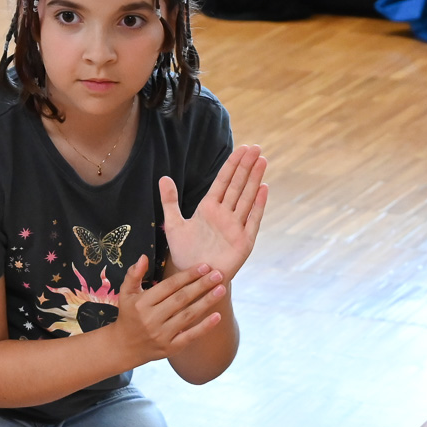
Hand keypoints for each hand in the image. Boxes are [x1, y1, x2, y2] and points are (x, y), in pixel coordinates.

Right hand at [113, 255, 224, 364]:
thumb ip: (133, 275)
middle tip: (218, 274)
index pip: (169, 286)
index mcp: (142, 303)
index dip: (187, 275)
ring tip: (221, 289)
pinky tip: (218, 316)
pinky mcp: (170, 348)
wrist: (125, 347)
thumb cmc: (129, 315)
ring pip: (188, 316)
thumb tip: (143, 257)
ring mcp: (161, 335)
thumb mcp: (125, 293)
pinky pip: (190, 336)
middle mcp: (152, 319)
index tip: (204, 266)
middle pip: (181, 299)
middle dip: (201, 286)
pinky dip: (204, 327)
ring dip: (206, 302)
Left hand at [161, 144, 268, 279]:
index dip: (232, 165)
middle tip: (256, 148)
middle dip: (246, 166)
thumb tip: (163, 177)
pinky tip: (263, 188)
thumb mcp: (173, 224)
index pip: (223, 181)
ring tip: (262, 161)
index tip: (242, 148)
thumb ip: (170, 201)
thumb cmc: (184, 253)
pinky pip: (252, 220)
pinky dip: (258, 205)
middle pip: (237, 185)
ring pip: (246, 198)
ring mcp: (235, 226)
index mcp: (209, 208)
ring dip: (254, 179)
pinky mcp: (243, 241)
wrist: (193, 277)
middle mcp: (225, 214)